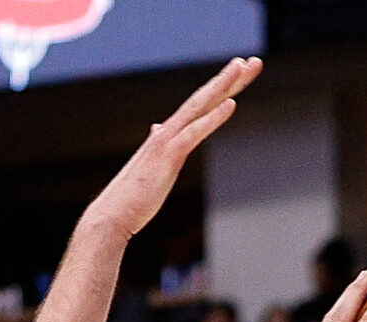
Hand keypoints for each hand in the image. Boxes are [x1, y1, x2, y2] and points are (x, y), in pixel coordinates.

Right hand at [81, 57, 258, 238]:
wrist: (112, 215)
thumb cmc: (132, 197)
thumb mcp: (151, 165)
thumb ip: (158, 144)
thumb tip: (157, 128)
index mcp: (167, 135)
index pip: (199, 106)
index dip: (221, 89)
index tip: (240, 74)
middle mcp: (167, 131)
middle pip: (204, 98)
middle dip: (229, 79)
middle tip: (253, 62)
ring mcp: (167, 141)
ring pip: (200, 106)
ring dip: (223, 85)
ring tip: (243, 67)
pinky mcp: (169, 156)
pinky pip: (195, 132)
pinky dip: (213, 117)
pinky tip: (231, 104)